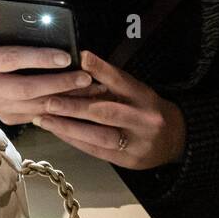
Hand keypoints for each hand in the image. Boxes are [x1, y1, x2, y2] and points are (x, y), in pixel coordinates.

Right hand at [0, 18, 98, 124]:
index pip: (11, 59)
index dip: (39, 58)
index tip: (66, 57)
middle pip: (26, 88)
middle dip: (58, 83)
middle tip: (84, 77)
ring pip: (34, 106)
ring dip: (64, 99)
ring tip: (88, 89)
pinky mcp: (7, 118)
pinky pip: (37, 115)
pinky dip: (59, 109)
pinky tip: (78, 101)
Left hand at [33, 50, 186, 169]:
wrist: (174, 140)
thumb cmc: (146, 110)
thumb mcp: (137, 91)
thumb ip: (112, 83)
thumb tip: (80, 65)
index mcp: (144, 97)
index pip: (121, 80)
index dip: (101, 69)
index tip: (81, 57)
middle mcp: (143, 119)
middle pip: (105, 112)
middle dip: (74, 106)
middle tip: (48, 101)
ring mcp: (137, 142)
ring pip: (98, 135)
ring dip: (68, 127)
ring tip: (43, 119)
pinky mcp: (128, 160)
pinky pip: (96, 150)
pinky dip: (74, 140)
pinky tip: (56, 131)